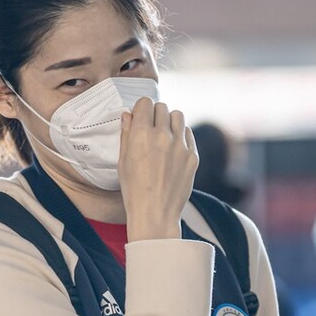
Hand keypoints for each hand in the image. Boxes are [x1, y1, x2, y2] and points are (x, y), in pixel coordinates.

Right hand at [119, 97, 197, 241]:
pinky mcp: (192, 156)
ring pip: (178, 116)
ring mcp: (180, 145)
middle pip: (162, 107)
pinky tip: (174, 148)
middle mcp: (163, 136)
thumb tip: (128, 115)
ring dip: (170, 121)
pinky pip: (188, 133)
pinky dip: (181, 135)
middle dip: (155, 114)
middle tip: (152, 127)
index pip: (145, 103)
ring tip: (165, 134)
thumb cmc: (134, 190)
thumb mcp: (123, 161)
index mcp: (142, 135)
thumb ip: (126, 134)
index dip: (141, 109)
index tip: (141, 116)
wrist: (155, 213)